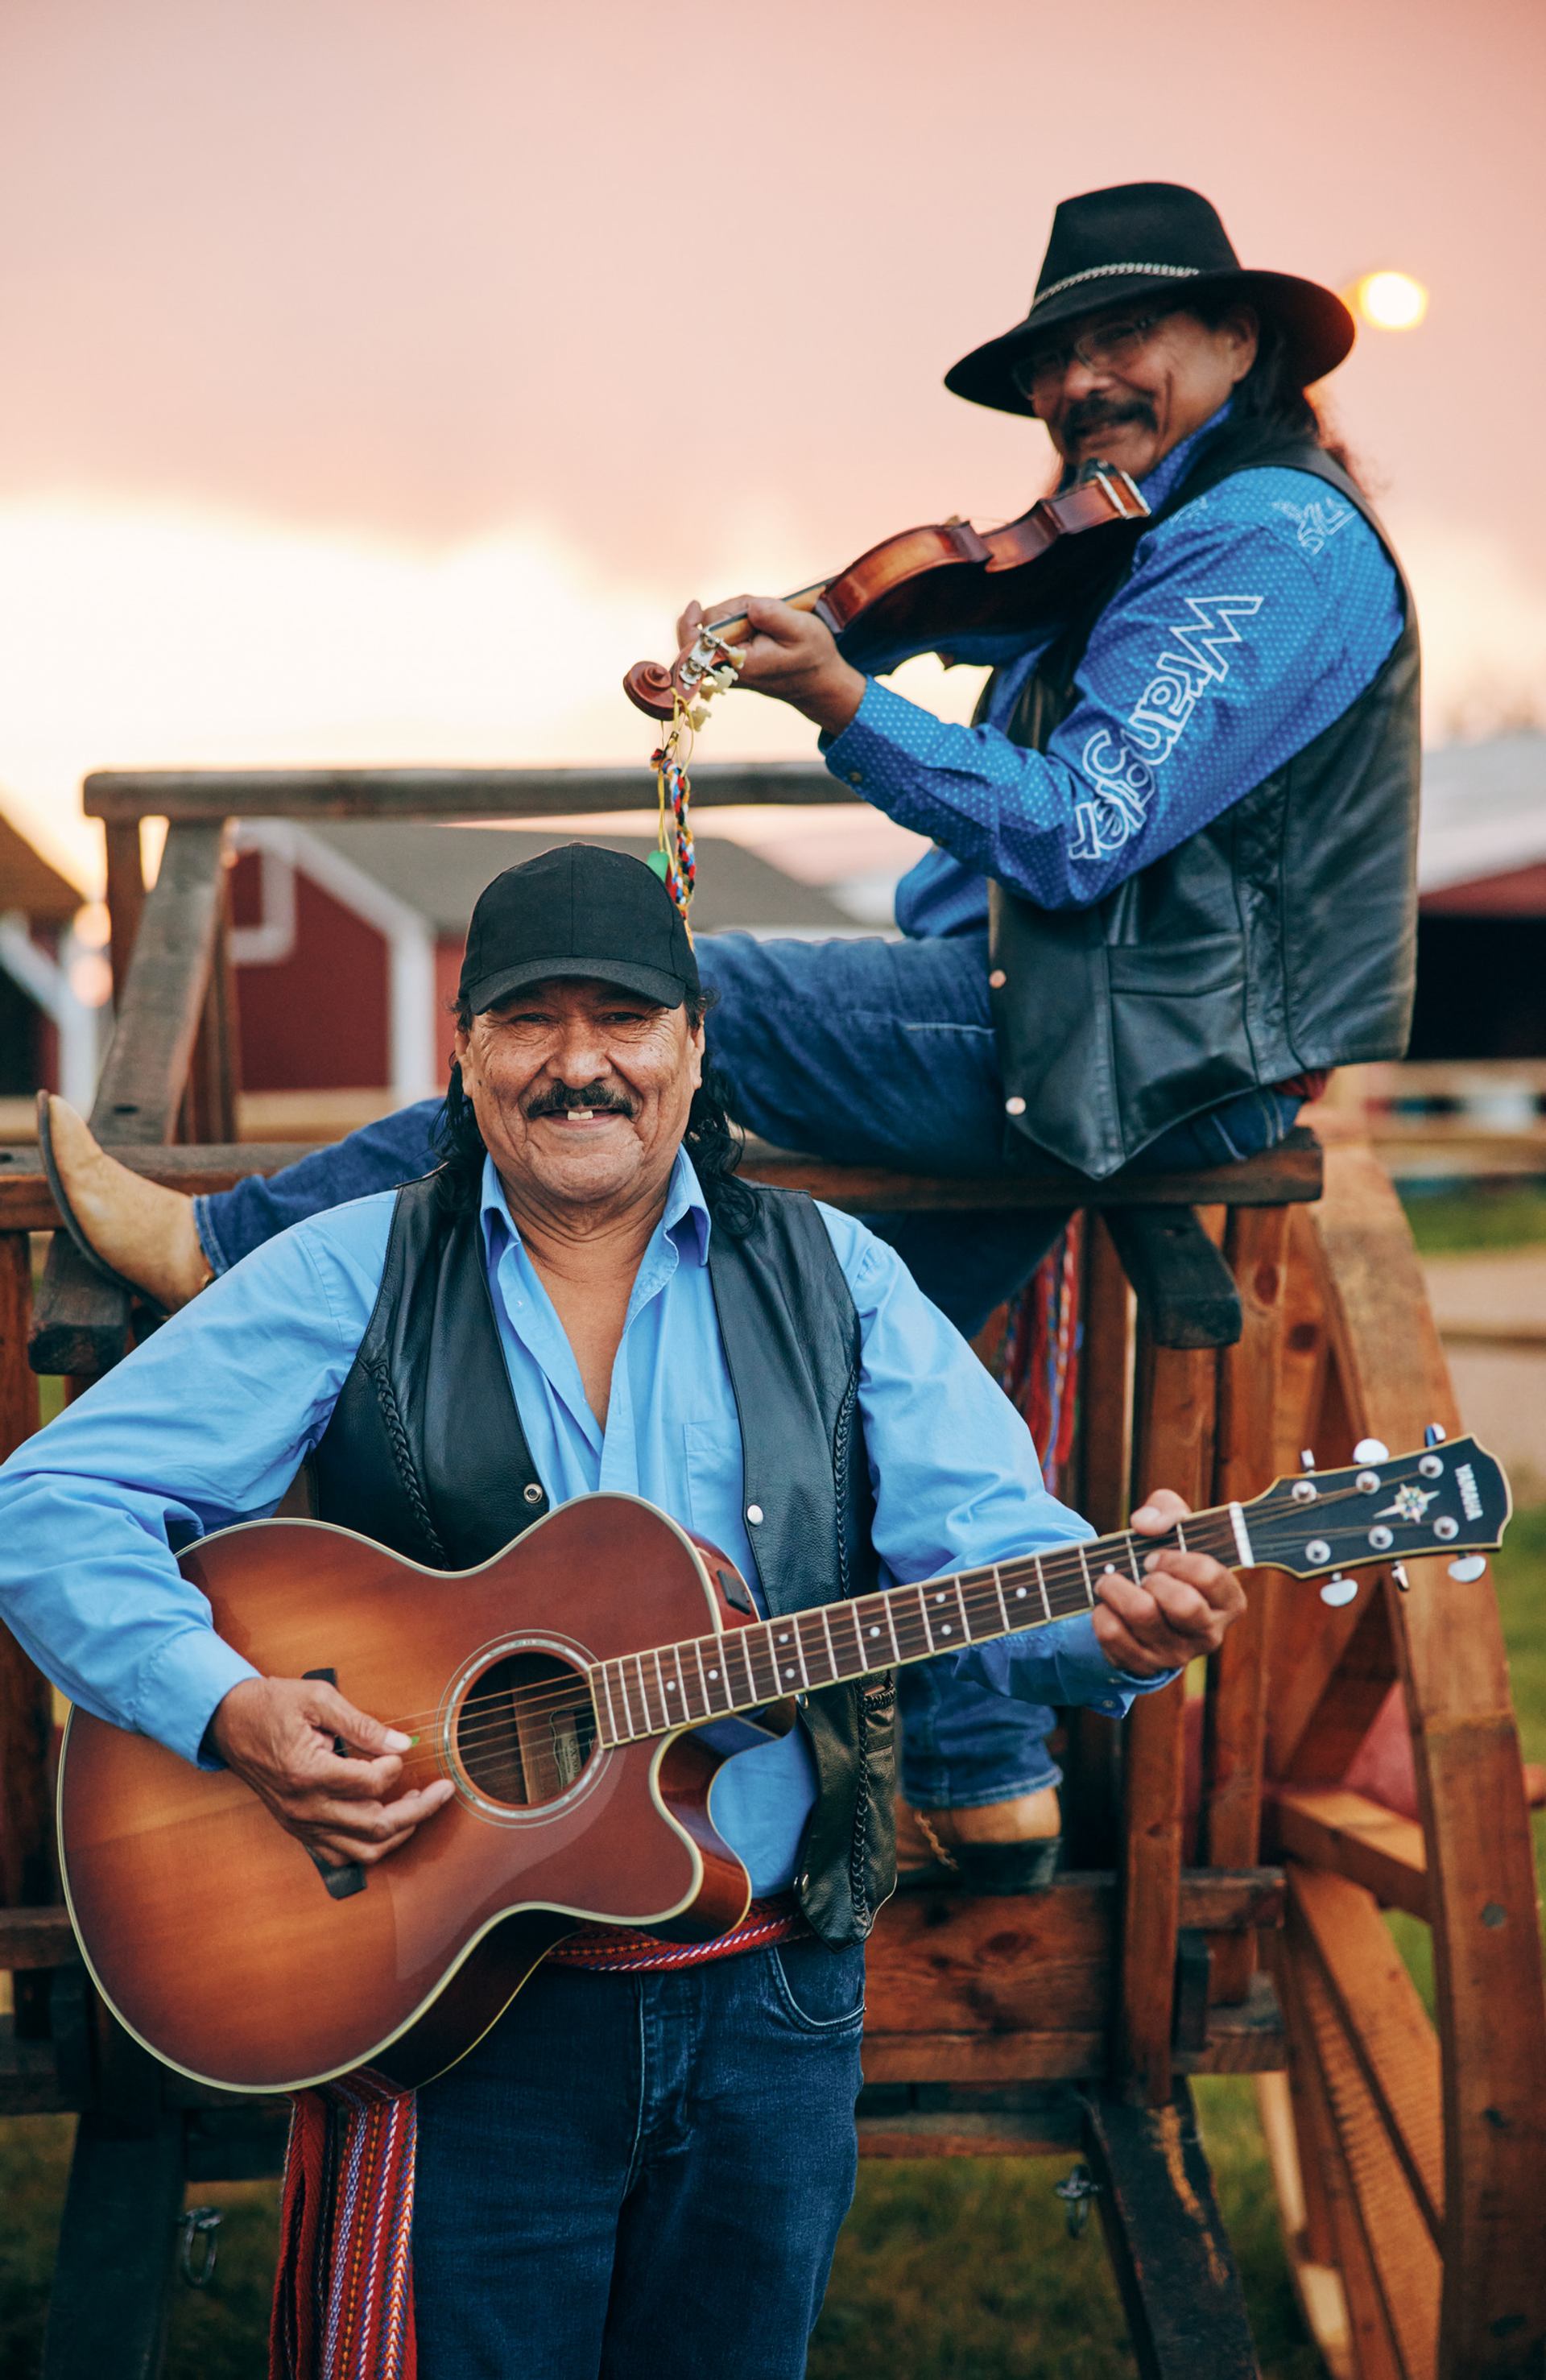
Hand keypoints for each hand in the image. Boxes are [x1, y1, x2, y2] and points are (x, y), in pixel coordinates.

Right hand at [209, 1675, 454, 1869]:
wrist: (228, 1722)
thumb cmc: (271, 1705)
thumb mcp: (318, 1699)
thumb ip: (362, 1724)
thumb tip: (402, 1745)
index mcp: (308, 1772)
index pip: (371, 1785)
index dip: (394, 1767)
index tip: (400, 1751)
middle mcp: (304, 1807)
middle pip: (375, 1826)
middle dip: (418, 1810)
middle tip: (443, 1791)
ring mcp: (300, 1823)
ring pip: (362, 1849)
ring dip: (398, 1833)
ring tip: (418, 1806)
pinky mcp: (298, 1829)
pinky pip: (340, 1854)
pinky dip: (369, 1844)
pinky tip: (386, 1822)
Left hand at [675, 596, 865, 736]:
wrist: (819, 682)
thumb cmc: (812, 656)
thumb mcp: (801, 629)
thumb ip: (772, 615)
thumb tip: (749, 607)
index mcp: (739, 662)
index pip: (697, 644)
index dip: (690, 623)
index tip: (696, 605)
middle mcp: (729, 667)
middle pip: (711, 624)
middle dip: (733, 609)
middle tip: (763, 612)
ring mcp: (730, 665)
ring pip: (719, 626)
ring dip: (739, 614)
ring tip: (768, 622)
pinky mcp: (734, 661)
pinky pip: (724, 634)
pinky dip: (738, 622)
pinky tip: (757, 623)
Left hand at [1090, 1490, 1246, 1677]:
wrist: (1144, 1603)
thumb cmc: (1168, 1559)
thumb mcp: (1175, 1526)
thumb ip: (1167, 1509)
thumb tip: (1144, 1524)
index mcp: (1228, 1601)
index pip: (1210, 1576)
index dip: (1176, 1559)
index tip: (1156, 1555)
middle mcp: (1209, 1633)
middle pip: (1183, 1604)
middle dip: (1152, 1579)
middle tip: (1139, 1571)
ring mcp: (1177, 1655)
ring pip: (1143, 1617)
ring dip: (1116, 1589)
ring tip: (1109, 1580)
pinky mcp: (1144, 1667)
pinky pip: (1114, 1637)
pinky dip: (1101, 1613)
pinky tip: (1105, 1605)